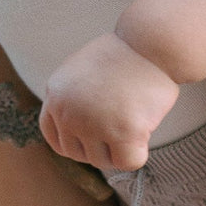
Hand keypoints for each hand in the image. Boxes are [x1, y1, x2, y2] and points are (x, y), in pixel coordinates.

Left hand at [40, 33, 179, 170]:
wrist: (150, 42)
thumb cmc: (124, 55)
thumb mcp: (82, 71)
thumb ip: (72, 99)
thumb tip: (77, 133)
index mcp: (56, 95)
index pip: (55, 138)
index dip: (76, 143)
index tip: (94, 140)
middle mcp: (68, 112)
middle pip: (79, 154)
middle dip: (100, 146)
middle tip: (121, 126)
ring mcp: (94, 123)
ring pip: (104, 161)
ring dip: (120, 148)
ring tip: (134, 118)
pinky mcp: (123, 132)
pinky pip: (128, 163)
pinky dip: (138, 154)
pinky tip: (144, 131)